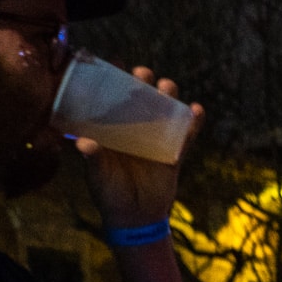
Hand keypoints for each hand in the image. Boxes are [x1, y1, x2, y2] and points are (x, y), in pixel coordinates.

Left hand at [81, 69, 203, 230]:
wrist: (135, 217)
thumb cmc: (110, 193)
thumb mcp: (98, 175)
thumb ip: (94, 158)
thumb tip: (85, 143)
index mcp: (112, 128)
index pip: (113, 97)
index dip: (114, 79)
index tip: (114, 63)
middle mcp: (134, 128)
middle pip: (142, 96)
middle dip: (143, 80)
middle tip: (142, 75)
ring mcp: (156, 138)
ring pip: (166, 109)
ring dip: (169, 94)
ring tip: (167, 87)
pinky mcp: (175, 152)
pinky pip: (187, 134)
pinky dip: (194, 122)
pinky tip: (196, 110)